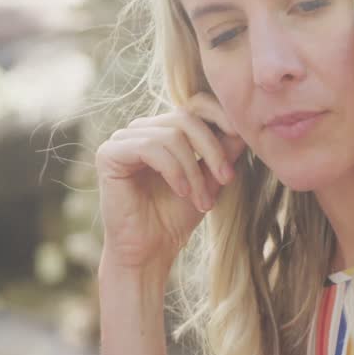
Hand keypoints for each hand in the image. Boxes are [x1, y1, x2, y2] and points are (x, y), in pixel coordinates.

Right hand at [95, 93, 245, 272]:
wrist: (151, 251)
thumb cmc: (177, 217)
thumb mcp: (209, 178)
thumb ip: (223, 151)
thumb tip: (244, 125)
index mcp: (163, 129)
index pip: (193, 104)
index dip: (218, 115)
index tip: (239, 135)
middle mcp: (141, 129)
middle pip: (185, 118)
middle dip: (211, 149)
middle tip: (226, 179)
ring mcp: (122, 139)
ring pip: (171, 135)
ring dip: (193, 170)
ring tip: (202, 200)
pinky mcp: (109, 154)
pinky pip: (150, 147)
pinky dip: (173, 170)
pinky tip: (181, 192)